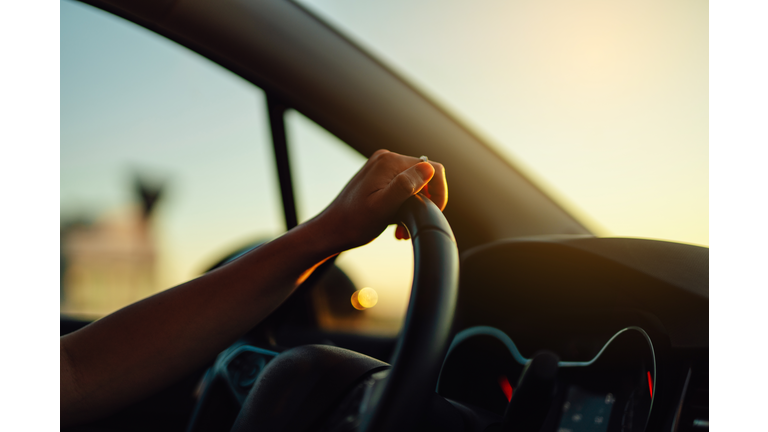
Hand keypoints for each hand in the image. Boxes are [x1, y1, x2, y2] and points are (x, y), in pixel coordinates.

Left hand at [312, 149, 446, 251]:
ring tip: (400, 228)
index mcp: (389, 162)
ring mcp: (381, 167)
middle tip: (410, 226)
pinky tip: (395, 223)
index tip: (433, 213)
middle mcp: (386, 159)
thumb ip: (405, 186)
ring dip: (414, 206)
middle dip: (424, 202)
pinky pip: (402, 187)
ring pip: (414, 184)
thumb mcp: (382, 208)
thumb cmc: (354, 224)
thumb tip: (429, 169)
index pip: (433, 169)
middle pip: (424, 177)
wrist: (330, 231)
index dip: (439, 193)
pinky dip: (404, 205)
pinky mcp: (378, 177)